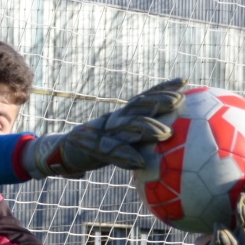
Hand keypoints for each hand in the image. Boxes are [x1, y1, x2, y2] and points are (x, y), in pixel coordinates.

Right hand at [24, 78, 186, 177]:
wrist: (59, 156)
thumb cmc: (93, 153)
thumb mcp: (119, 145)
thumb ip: (137, 142)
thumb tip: (168, 144)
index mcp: (120, 117)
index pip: (144, 98)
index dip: (163, 88)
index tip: (185, 82)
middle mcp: (111, 120)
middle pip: (137, 106)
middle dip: (158, 100)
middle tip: (179, 101)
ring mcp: (100, 131)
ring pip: (125, 126)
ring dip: (146, 128)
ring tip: (166, 134)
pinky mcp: (89, 146)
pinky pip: (109, 151)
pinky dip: (125, 156)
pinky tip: (139, 162)